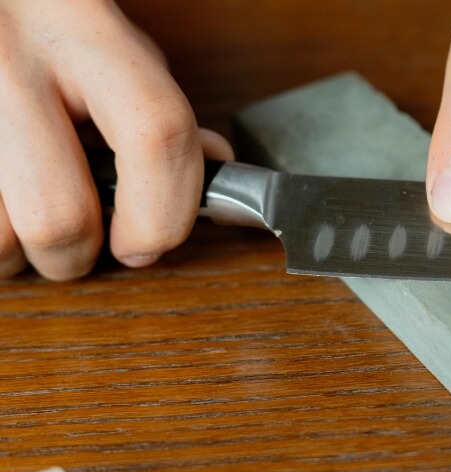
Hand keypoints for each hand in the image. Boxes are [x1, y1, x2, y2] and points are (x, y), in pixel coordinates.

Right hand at [0, 0, 231, 280]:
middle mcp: (9, 59)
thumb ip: (158, 106)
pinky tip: (1, 203)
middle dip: (79, 254)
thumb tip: (214, 166)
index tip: (149, 242)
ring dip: (17, 253)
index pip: (156, 133)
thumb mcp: (113, 42)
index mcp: (83, 29)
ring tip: (24, 219)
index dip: (165, 211)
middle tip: (83, 242)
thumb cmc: (44, 20)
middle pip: (57, 215)